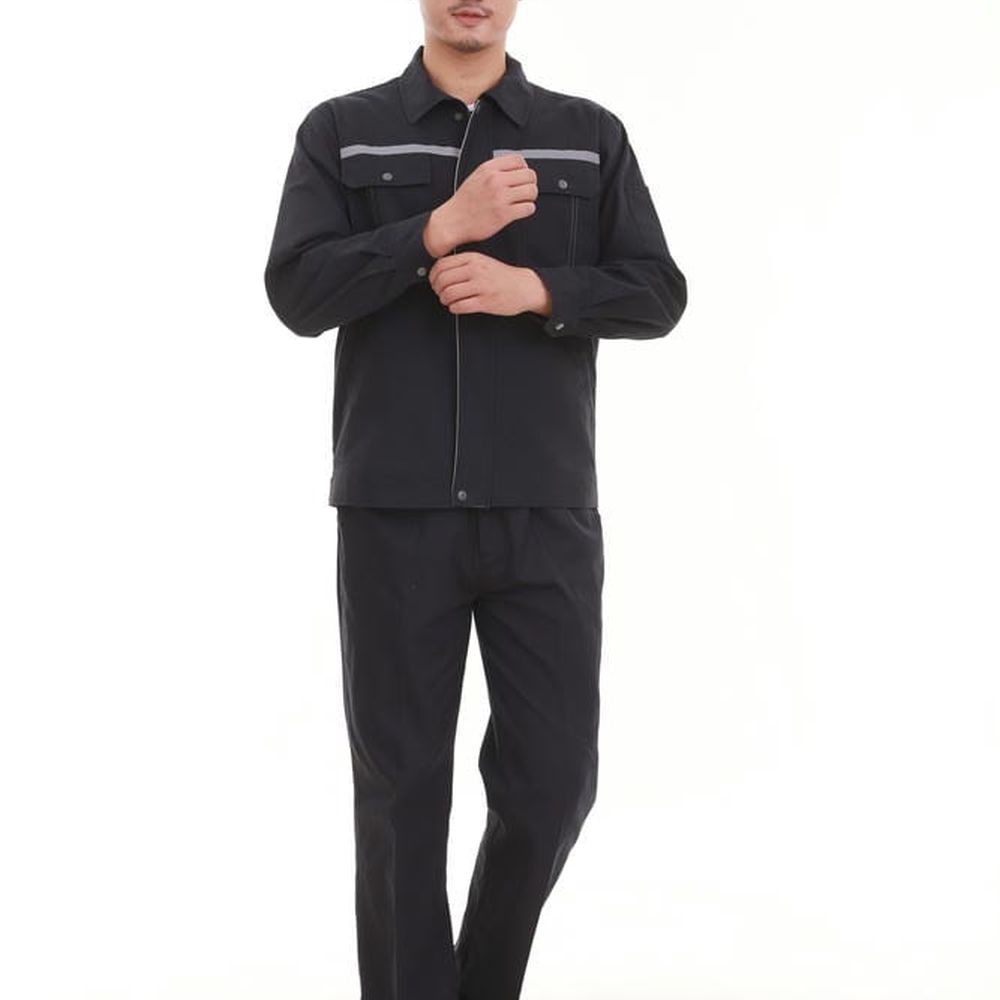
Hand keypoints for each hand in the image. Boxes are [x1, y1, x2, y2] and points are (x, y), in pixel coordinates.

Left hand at [428, 252, 549, 316]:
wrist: (524, 287)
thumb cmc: (501, 276)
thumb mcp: (482, 261)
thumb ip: (462, 264)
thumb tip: (439, 272)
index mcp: (473, 258)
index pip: (442, 265)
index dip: (433, 276)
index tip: (434, 282)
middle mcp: (476, 270)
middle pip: (442, 280)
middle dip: (437, 290)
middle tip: (441, 293)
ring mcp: (481, 287)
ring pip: (449, 294)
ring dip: (445, 300)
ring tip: (449, 301)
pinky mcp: (485, 302)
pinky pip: (460, 306)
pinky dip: (454, 308)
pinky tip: (457, 307)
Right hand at [431, 154, 536, 249]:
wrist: (453, 221)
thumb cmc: (464, 203)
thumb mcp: (476, 177)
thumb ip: (494, 171)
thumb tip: (514, 169)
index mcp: (488, 169)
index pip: (519, 160)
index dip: (524, 168)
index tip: (522, 176)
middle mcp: (495, 181)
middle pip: (529, 175)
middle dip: (530, 183)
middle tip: (525, 190)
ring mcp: (500, 197)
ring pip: (531, 191)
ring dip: (530, 197)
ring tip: (523, 201)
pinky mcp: (504, 214)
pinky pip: (528, 208)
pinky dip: (528, 209)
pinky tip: (520, 210)